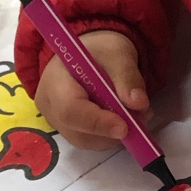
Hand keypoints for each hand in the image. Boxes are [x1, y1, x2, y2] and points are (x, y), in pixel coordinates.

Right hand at [33, 29, 148, 150]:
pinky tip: (124, 119)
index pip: (70, 110)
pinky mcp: (68, 129)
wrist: (90, 54)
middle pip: (77, 131)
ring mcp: (56, 120)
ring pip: (86, 141)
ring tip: (136, 114)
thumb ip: (128, 77)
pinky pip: (90, 140)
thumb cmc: (101, 50)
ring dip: (114, 135)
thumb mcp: (119, 54)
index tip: (124, 127)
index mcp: (55, 80)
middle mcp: (49, 105)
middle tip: (141, 117)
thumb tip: (138, 104)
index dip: (97, 123)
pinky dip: (110, 136)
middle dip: (111, 131)